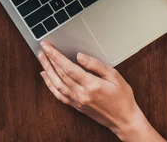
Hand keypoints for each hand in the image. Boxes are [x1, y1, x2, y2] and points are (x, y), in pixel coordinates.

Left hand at [38, 42, 165, 141]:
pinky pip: (59, 95)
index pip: (68, 67)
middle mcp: (81, 94)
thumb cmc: (122, 97)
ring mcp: (78, 101)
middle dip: (49, 60)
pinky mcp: (77, 106)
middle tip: (42, 48)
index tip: (47, 46)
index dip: (55, 55)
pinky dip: (50, 85)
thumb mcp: (114, 76)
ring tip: (41, 59)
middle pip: (60, 75)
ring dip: (47, 71)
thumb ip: (95, 65)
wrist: (124, 120)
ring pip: (57, 85)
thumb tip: (79, 56)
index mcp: (91, 85)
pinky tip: (46, 77)